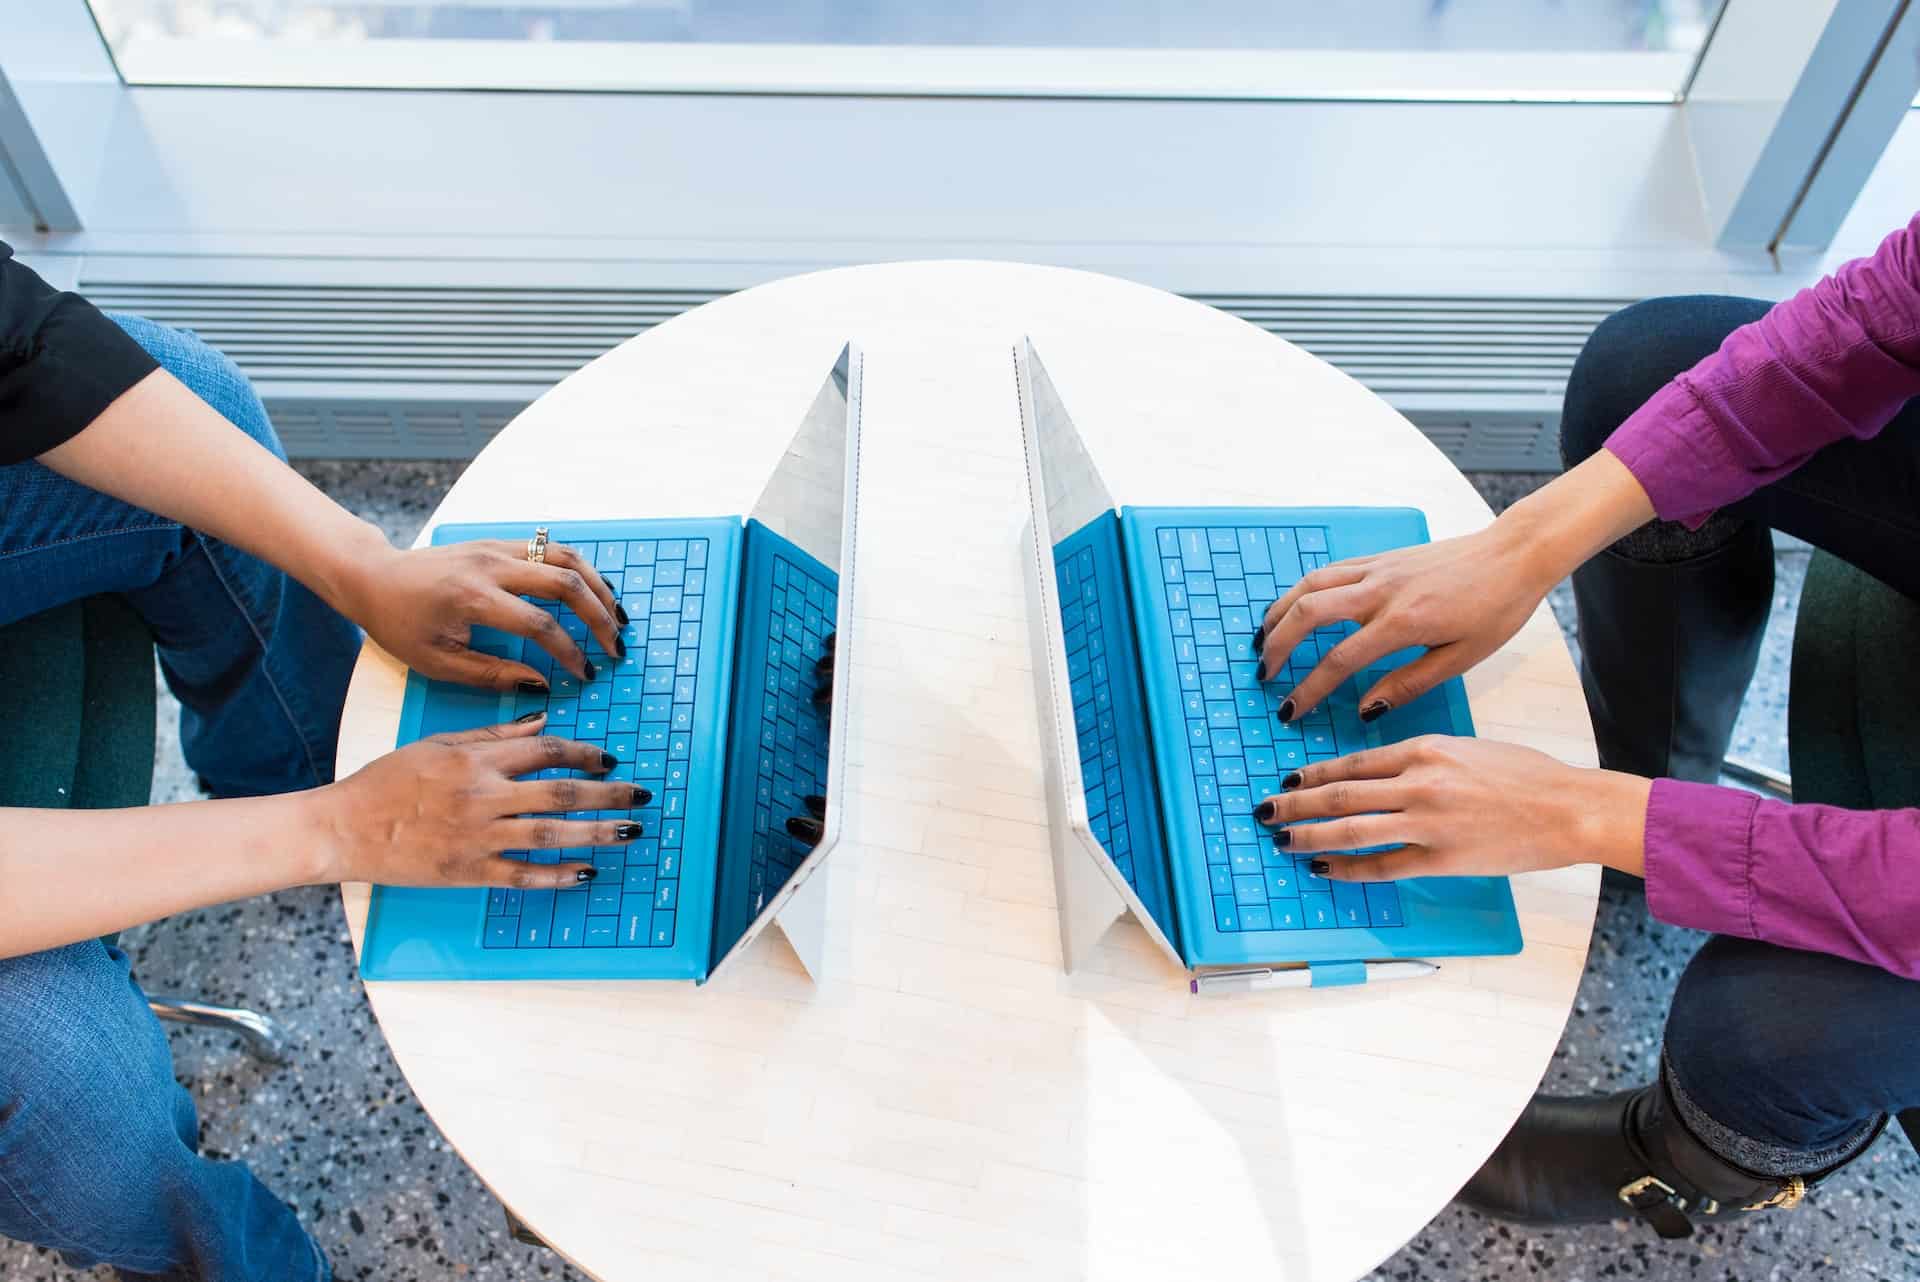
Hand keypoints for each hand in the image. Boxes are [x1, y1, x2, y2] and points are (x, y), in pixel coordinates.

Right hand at [310, 716, 651, 888]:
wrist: (345, 827)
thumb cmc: (388, 781)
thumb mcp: (439, 743)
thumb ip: (493, 735)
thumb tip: (544, 721)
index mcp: (476, 760)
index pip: (545, 750)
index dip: (584, 753)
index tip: (611, 758)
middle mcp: (483, 796)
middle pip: (560, 792)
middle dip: (608, 792)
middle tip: (641, 795)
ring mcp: (478, 837)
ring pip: (552, 834)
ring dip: (597, 832)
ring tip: (630, 831)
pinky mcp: (468, 872)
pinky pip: (523, 876)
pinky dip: (558, 876)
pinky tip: (587, 873)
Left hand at [338, 533, 624, 687]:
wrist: (374, 577)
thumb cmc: (399, 624)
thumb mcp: (437, 661)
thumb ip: (492, 674)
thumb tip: (542, 683)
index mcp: (473, 598)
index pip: (539, 624)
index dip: (570, 652)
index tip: (585, 673)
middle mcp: (491, 566)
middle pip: (565, 583)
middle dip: (598, 617)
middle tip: (616, 646)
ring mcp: (498, 548)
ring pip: (566, 557)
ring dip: (599, 587)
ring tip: (617, 616)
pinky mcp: (500, 543)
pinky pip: (552, 549)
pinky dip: (581, 570)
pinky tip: (595, 591)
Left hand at [1252, 736, 1649, 879]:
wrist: (1568, 807)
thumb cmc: (1528, 776)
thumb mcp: (1469, 749)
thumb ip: (1425, 758)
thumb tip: (1387, 772)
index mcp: (1425, 748)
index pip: (1353, 762)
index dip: (1314, 773)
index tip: (1288, 780)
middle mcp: (1418, 781)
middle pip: (1339, 793)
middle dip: (1294, 803)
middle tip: (1264, 810)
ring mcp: (1427, 821)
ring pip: (1349, 828)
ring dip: (1308, 835)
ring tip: (1281, 840)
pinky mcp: (1441, 858)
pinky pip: (1380, 865)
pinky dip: (1346, 868)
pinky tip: (1324, 869)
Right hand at [1254, 520, 1555, 721]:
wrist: (1514, 555)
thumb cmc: (1496, 607)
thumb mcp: (1461, 658)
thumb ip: (1408, 684)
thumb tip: (1365, 709)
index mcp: (1403, 622)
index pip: (1338, 660)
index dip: (1309, 689)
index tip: (1291, 710)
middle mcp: (1381, 590)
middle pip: (1308, 613)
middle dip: (1278, 645)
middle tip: (1265, 673)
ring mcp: (1377, 569)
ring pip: (1310, 584)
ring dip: (1280, 611)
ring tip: (1264, 639)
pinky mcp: (1380, 558)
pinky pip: (1328, 571)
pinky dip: (1301, 590)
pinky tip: (1294, 607)